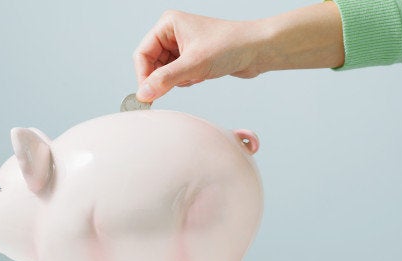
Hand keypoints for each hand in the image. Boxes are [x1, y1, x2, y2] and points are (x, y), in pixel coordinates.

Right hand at [133, 10, 266, 101]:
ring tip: (195, 76)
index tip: (147, 95)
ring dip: (176, 80)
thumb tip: (144, 93)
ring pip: (164, 72)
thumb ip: (165, 80)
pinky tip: (200, 77)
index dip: (143, 75)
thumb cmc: (231, 45)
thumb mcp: (194, 64)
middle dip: (162, 78)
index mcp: (168, 25)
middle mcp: (172, 33)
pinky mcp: (192, 58)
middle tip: (172, 88)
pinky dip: (186, 81)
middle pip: (151, 64)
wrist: (259, 50)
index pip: (142, 53)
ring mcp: (182, 46)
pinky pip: (177, 75)